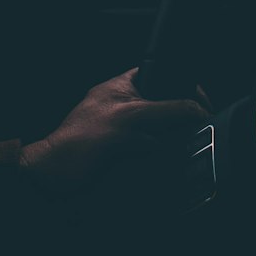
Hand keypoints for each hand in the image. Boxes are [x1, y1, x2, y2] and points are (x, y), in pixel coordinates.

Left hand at [19, 68, 208, 195]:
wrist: (54, 182)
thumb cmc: (79, 143)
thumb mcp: (131, 117)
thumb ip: (169, 109)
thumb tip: (200, 111)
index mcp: (123, 87)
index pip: (162, 74)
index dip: (183, 83)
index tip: (201, 101)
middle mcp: (125, 109)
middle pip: (166, 107)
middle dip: (179, 118)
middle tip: (192, 127)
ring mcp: (125, 135)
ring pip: (162, 134)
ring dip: (171, 143)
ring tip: (175, 149)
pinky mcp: (126, 160)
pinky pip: (154, 157)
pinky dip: (162, 161)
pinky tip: (164, 166)